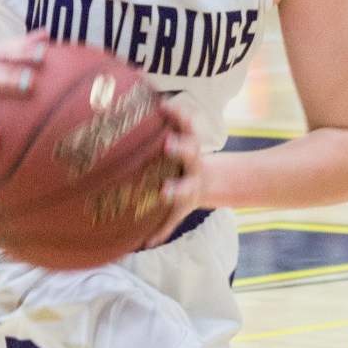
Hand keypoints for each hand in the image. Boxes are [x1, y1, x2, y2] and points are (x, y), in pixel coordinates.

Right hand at [142, 102, 203, 246]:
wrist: (204, 179)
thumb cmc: (182, 197)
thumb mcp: (176, 212)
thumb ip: (163, 226)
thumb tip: (144, 246)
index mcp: (188, 186)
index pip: (182, 190)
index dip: (175, 191)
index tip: (165, 191)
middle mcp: (191, 165)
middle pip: (189, 156)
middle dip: (180, 150)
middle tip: (168, 144)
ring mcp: (191, 147)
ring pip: (188, 133)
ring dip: (180, 122)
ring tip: (165, 108)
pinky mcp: (187, 133)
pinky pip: (182, 120)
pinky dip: (175, 111)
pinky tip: (161, 101)